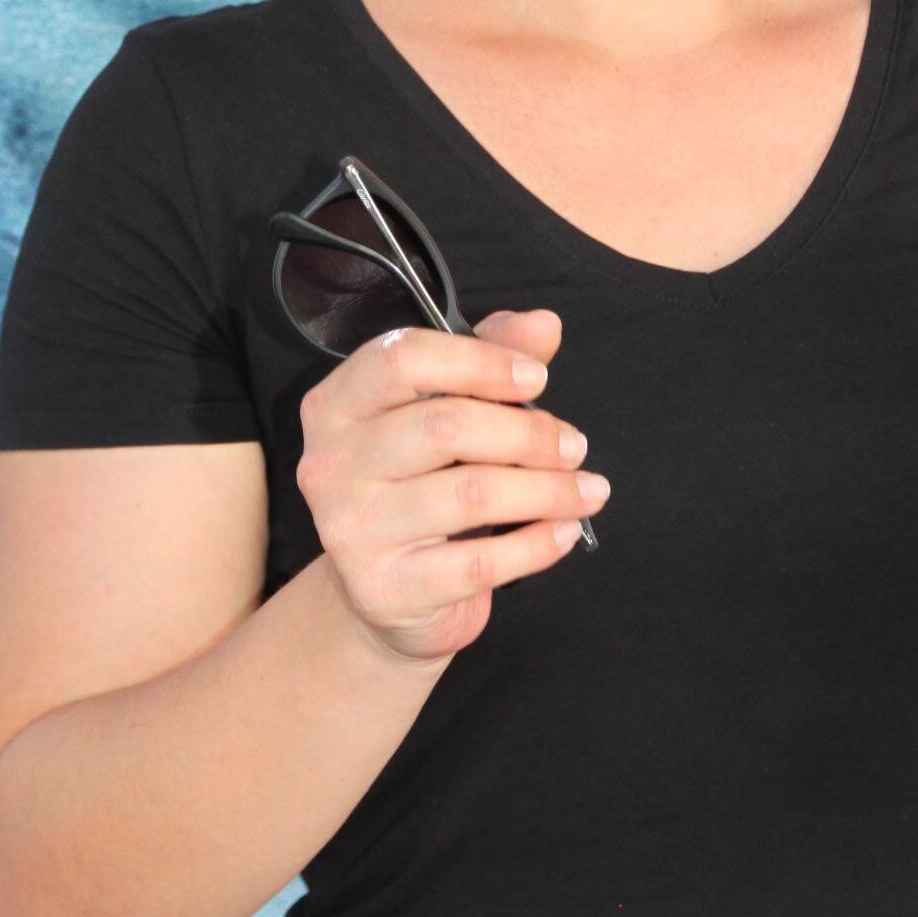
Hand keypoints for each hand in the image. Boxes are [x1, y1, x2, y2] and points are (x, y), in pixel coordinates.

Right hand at [294, 308, 612, 665]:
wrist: (384, 591)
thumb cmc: (422, 479)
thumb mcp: (450, 406)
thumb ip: (492, 354)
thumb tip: (544, 325)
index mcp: (340, 402)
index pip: (404, 358)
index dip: (481, 361)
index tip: (537, 378)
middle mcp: (330, 462)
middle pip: (445, 424)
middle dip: (529, 433)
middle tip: (575, 445)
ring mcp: (351, 529)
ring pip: (471, 493)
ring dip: (548, 489)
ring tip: (588, 489)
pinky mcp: (383, 589)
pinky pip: (478, 563)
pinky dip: (537, 543)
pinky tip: (566, 530)